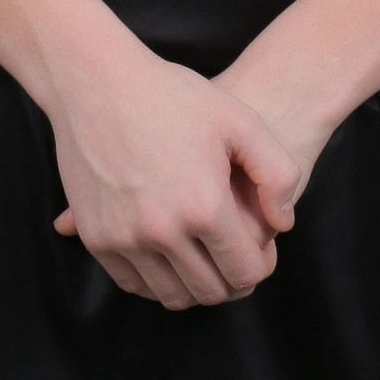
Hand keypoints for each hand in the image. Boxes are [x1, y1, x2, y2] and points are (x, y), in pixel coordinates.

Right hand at [49, 42, 307, 311]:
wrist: (96, 83)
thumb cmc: (173, 97)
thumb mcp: (242, 121)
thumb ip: (278, 175)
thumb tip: (283, 224)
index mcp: (205, 206)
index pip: (246, 271)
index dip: (260, 267)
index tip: (259, 251)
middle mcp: (163, 231)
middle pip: (211, 291)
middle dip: (231, 282)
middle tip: (234, 260)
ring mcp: (124, 238)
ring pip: (172, 296)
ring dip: (195, 286)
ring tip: (204, 260)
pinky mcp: (96, 237)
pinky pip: (133, 283)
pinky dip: (157, 281)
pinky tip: (170, 257)